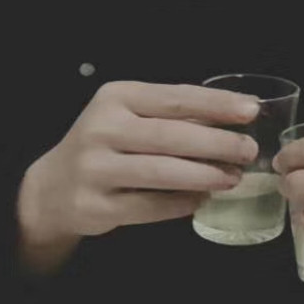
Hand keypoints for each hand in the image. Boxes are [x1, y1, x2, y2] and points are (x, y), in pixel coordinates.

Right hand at [17, 81, 258, 270]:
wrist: (53, 186)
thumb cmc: (105, 143)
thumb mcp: (128, 115)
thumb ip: (171, 115)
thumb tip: (232, 117)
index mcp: (115, 97)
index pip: (175, 97)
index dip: (215, 104)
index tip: (250, 109)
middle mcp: (102, 128)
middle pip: (171, 136)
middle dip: (216, 143)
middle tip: (248, 150)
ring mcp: (95, 168)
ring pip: (161, 172)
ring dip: (203, 175)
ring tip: (232, 177)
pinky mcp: (95, 206)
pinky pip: (148, 207)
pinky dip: (180, 204)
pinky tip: (201, 200)